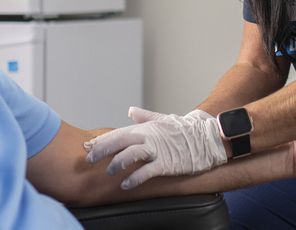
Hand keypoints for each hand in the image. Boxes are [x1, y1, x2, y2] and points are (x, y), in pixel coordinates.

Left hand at [83, 107, 226, 188]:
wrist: (206, 138)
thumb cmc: (184, 130)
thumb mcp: (163, 119)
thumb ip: (145, 116)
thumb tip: (131, 110)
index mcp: (145, 128)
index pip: (119, 133)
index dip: (102, 140)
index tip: (88, 145)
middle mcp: (148, 137)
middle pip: (120, 141)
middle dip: (102, 149)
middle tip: (89, 159)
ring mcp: (157, 150)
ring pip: (131, 154)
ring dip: (117, 163)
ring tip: (109, 171)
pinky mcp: (166, 163)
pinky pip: (147, 171)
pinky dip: (135, 178)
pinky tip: (126, 184)